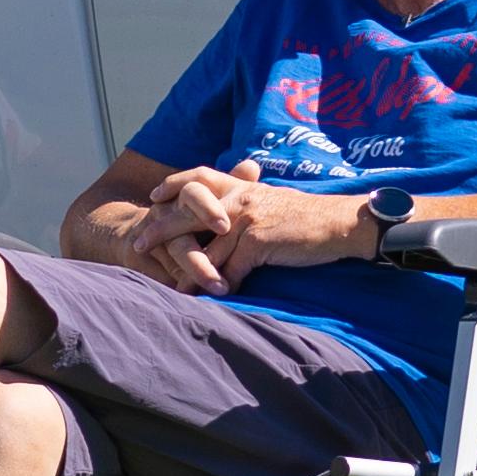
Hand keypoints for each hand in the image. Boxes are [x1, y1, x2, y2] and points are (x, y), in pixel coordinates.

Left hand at [122, 169, 365, 292]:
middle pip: (187, 212)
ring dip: (189, 272)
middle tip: (137, 243)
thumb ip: (247, 203)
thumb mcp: (272, 200)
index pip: (197, 177)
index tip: (153, 197)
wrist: (339, 223)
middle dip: (160, 229)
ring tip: (174, 289)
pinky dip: (220, 286)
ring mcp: (246, 219)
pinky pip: (229, 268)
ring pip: (206, 248)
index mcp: (241, 185)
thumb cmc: (308, 216)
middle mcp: (238, 198)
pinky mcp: (257, 241)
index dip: (174, 186)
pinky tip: (212, 299)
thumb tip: (228, 216)